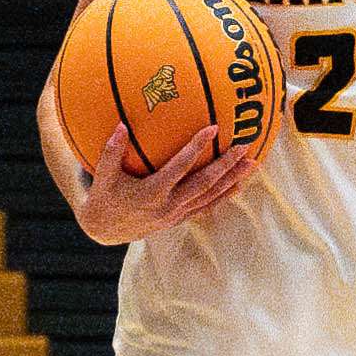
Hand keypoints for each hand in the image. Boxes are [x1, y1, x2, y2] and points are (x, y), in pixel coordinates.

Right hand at [73, 121, 261, 247]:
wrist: (106, 231)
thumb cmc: (104, 198)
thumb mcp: (103, 176)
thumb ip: (112, 151)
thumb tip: (121, 125)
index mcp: (152, 192)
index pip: (180, 166)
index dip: (196, 147)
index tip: (213, 128)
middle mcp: (169, 205)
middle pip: (205, 183)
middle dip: (226, 165)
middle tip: (244, 147)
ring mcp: (177, 214)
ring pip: (211, 196)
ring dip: (233, 180)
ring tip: (252, 164)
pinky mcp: (180, 218)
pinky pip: (208, 205)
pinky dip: (225, 195)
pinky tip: (239, 183)